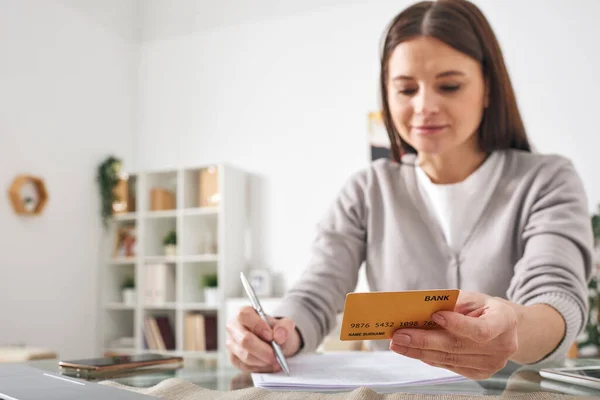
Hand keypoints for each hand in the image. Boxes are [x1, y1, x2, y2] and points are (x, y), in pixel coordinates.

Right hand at [226, 306, 300, 372]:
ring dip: (263, 361)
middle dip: (263, 350)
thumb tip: (279, 336)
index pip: (244, 315)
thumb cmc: (275, 331)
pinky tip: (268, 364)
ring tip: (275, 361)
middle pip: (244, 339)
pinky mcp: (233, 358)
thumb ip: (284, 327)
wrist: (274, 343)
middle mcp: (234, 327)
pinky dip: (259, 367)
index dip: (258, 326)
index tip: (271, 336)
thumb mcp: (284, 325)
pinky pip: (244, 366)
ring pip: (245, 355)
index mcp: (244, 313)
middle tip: (276, 356)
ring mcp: (231, 343)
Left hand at [389, 291, 517, 379]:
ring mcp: (492, 364)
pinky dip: (429, 357)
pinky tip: (413, 350)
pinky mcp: (480, 374)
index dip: (457, 324)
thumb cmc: (483, 308)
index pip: (481, 329)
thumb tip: (419, 310)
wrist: (505, 328)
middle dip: (424, 341)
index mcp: (504, 321)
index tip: (435, 316)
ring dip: (419, 352)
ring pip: (449, 359)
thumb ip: (451, 303)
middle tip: (399, 336)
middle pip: (457, 346)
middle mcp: (502, 346)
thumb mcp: (472, 298)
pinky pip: (449, 365)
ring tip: (398, 344)